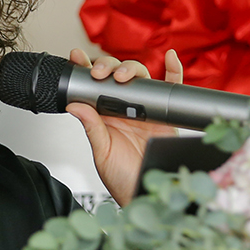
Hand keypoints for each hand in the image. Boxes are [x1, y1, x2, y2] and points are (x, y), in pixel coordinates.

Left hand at [66, 48, 183, 205]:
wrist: (146, 192)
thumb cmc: (122, 177)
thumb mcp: (102, 152)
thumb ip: (91, 127)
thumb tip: (75, 105)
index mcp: (104, 115)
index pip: (93, 86)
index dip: (85, 69)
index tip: (76, 58)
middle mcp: (124, 108)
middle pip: (117, 75)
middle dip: (107, 67)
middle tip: (99, 73)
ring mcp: (145, 109)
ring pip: (141, 77)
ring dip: (131, 68)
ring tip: (122, 75)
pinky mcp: (165, 113)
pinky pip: (172, 87)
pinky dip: (173, 70)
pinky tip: (170, 57)